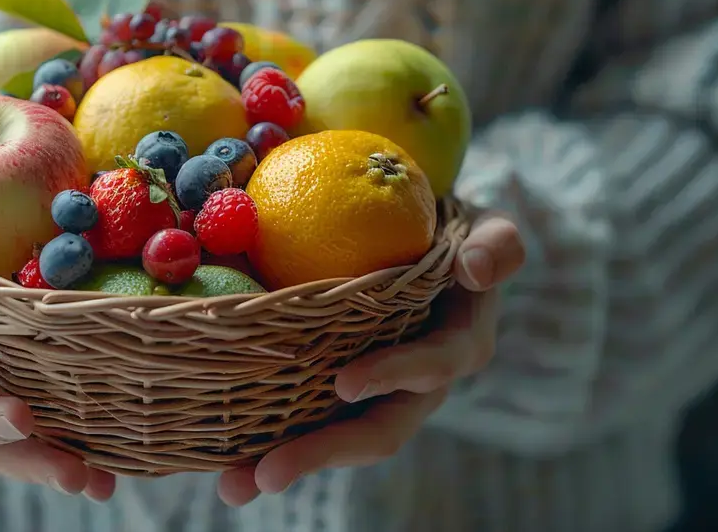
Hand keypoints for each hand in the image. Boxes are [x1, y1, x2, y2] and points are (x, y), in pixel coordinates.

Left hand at [217, 212, 524, 505]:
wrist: (427, 246)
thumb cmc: (453, 235)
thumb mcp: (486, 230)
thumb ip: (495, 245)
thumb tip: (474, 268)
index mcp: (457, 348)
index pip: (430, 367)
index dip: (391, 375)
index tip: (345, 382)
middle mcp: (416, 386)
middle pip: (375, 430)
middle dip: (322, 453)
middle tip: (266, 473)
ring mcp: (376, 395)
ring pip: (335, 437)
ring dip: (285, 462)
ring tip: (234, 486)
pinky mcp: (338, 392)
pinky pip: (306, 419)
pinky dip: (265, 440)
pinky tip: (222, 463)